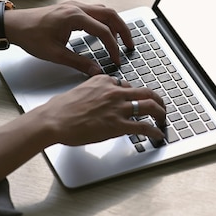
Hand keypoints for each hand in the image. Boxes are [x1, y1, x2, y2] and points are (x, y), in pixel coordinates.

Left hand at [5, 1, 133, 74]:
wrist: (14, 25)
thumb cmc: (30, 36)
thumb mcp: (55, 54)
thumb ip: (78, 63)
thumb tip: (96, 71)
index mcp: (74, 17)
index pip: (103, 31)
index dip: (113, 47)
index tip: (116, 59)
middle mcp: (77, 8)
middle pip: (110, 15)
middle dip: (123, 30)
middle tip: (130, 45)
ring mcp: (75, 6)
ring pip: (104, 11)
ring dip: (115, 24)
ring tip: (121, 40)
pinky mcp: (71, 8)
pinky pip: (95, 12)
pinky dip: (104, 22)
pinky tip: (104, 33)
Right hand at [36, 75, 166, 144]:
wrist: (53, 120)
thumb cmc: (60, 109)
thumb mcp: (80, 90)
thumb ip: (94, 91)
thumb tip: (99, 99)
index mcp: (104, 81)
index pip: (126, 85)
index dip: (134, 94)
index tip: (136, 99)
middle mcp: (114, 92)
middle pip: (145, 92)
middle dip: (156, 99)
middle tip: (160, 106)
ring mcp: (117, 108)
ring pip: (149, 106)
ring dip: (160, 113)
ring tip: (163, 119)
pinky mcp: (118, 125)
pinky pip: (143, 126)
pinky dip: (154, 130)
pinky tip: (157, 135)